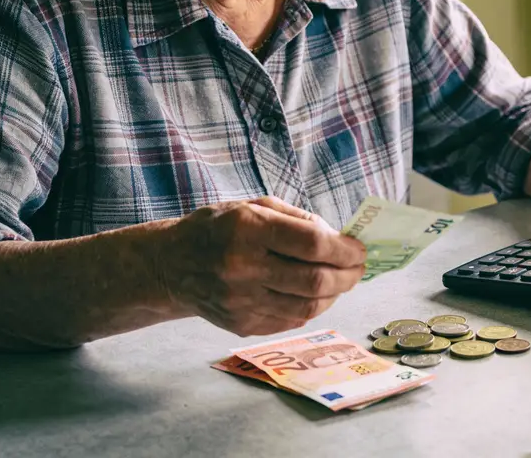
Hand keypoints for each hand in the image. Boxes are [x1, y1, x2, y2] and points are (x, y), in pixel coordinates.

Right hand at [159, 196, 366, 336]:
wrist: (170, 264)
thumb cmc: (218, 228)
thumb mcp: (254, 206)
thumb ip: (299, 220)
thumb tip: (340, 239)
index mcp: (249, 229)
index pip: (313, 244)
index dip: (345, 249)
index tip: (360, 250)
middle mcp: (243, 267)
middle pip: (315, 280)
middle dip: (348, 276)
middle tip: (359, 269)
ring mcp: (240, 301)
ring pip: (307, 307)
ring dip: (334, 295)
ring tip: (341, 282)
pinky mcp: (239, 324)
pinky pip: (290, 321)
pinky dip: (311, 308)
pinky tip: (315, 295)